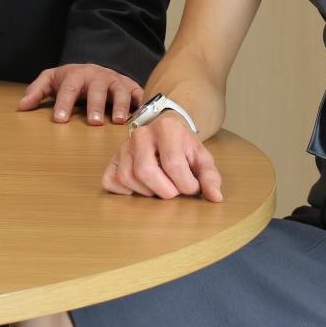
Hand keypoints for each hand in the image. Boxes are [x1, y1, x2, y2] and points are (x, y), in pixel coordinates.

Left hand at [15, 63, 141, 123]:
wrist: (96, 68)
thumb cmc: (72, 79)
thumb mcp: (52, 80)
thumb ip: (37, 91)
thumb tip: (21, 106)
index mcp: (76, 75)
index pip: (68, 89)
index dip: (64, 103)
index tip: (60, 119)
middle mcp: (98, 76)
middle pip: (97, 89)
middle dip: (96, 105)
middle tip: (93, 123)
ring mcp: (116, 81)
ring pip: (120, 91)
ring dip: (120, 106)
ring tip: (119, 122)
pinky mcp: (131, 86)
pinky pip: (138, 94)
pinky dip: (141, 104)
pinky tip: (142, 116)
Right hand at [102, 114, 222, 200]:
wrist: (167, 132)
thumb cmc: (185, 147)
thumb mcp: (202, 158)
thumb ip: (210, 177)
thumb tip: (215, 197)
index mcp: (167, 128)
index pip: (173, 164)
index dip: (186, 185)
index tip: (192, 187)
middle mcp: (141, 134)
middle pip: (146, 171)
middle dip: (165, 190)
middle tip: (175, 190)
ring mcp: (123, 146)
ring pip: (127, 178)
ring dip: (147, 192)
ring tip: (160, 187)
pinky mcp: (112, 159)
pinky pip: (110, 181)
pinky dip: (124, 192)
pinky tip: (141, 188)